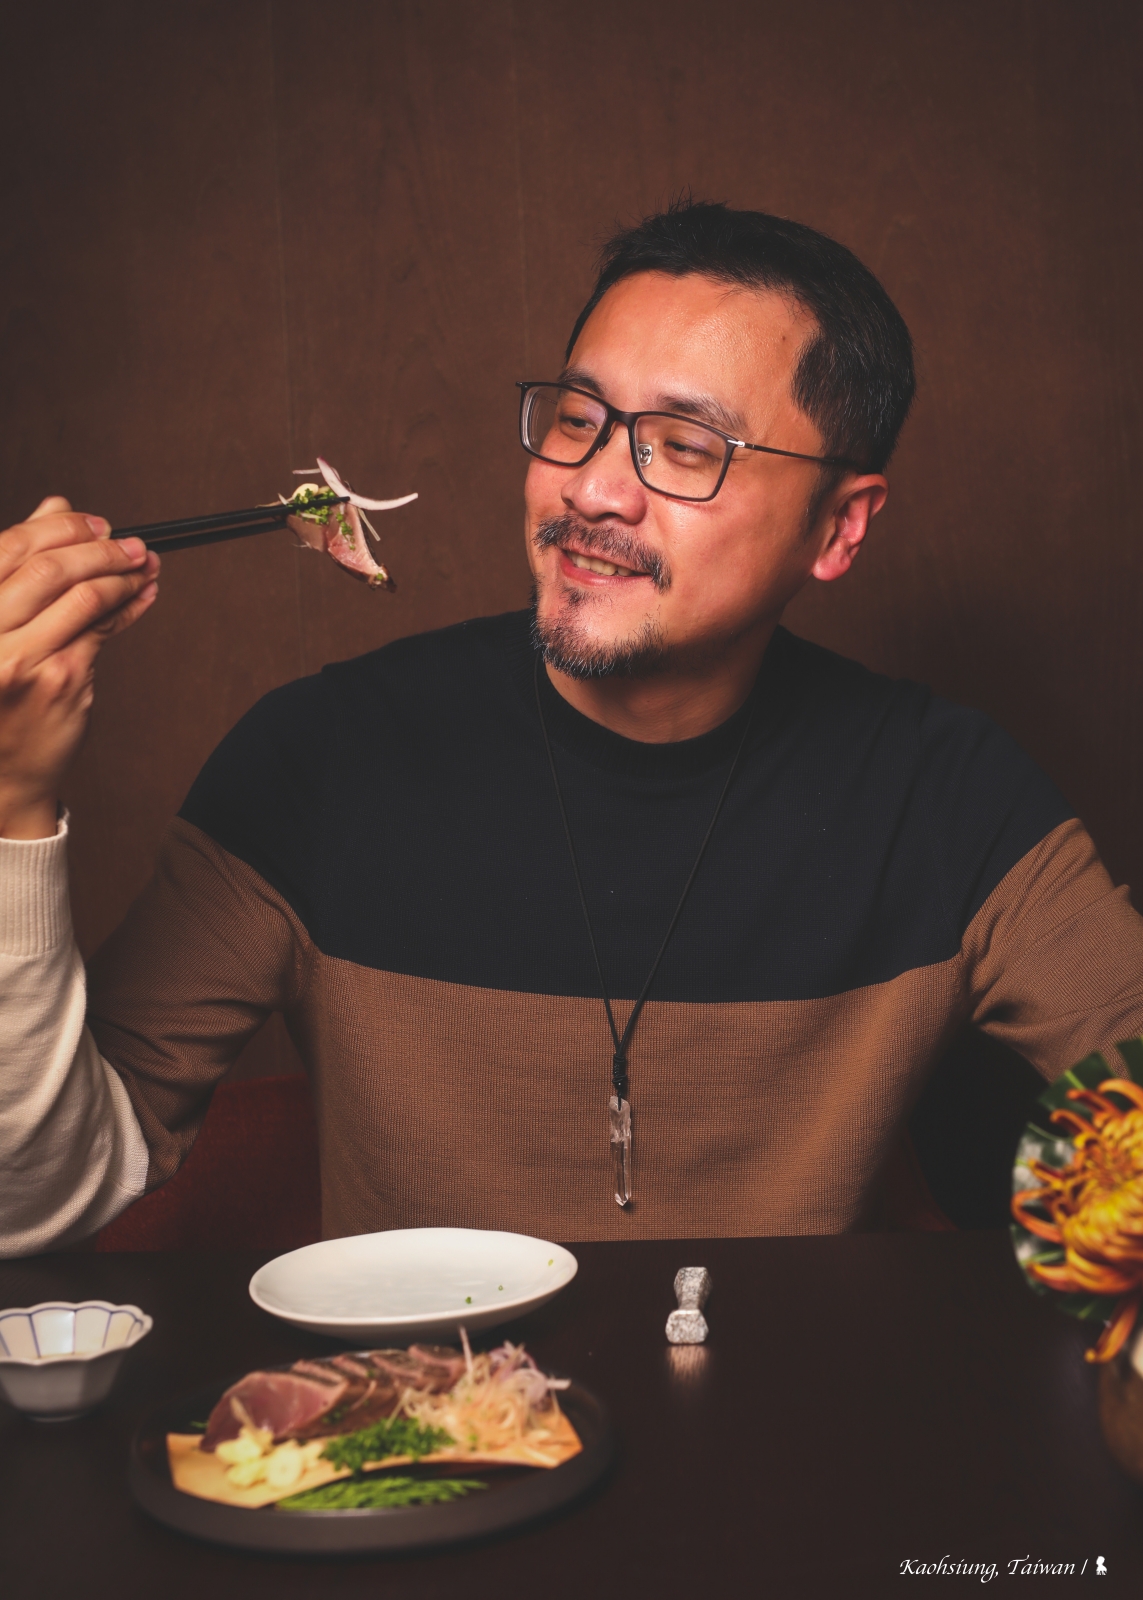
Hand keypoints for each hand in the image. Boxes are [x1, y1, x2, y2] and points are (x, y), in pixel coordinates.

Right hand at [0, 497, 159, 838]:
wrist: (1, 770)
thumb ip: (19, 568)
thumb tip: (55, 507)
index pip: (9, 547)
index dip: (58, 527)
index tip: (94, 522)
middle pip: (50, 569)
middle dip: (99, 548)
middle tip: (131, 544)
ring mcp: (22, 659)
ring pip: (84, 597)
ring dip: (124, 575)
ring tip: (145, 566)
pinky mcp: (61, 681)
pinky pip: (103, 630)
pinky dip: (129, 607)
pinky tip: (144, 595)